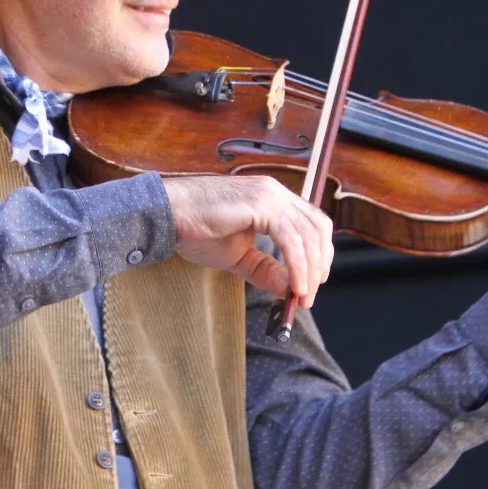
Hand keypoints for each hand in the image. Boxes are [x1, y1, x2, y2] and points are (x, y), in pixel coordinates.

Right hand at [161, 175, 333, 307]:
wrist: (167, 215)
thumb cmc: (196, 230)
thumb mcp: (238, 257)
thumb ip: (266, 270)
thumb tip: (289, 290)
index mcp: (272, 199)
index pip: (311, 223)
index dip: (318, 254)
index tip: (312, 283)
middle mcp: (275, 192)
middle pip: (318, 227)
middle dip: (320, 264)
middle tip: (309, 295)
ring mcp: (269, 195)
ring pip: (308, 234)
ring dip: (310, 269)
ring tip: (303, 296)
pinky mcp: (261, 204)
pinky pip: (291, 239)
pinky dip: (298, 266)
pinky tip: (295, 286)